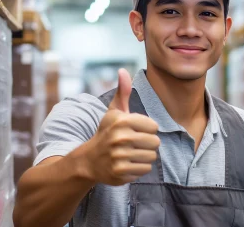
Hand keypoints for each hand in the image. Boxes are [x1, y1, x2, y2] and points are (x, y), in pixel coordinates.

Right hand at [86, 68, 159, 185]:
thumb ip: (123, 92)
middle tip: (134, 144)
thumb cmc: (107, 132)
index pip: (154, 127)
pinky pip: (144, 170)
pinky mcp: (120, 172)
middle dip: (147, 144)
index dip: (147, 129)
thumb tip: (123, 70)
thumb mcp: (114, 111)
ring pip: (151, 157)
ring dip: (144, 156)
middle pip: (155, 142)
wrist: (89, 160)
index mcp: (122, 121)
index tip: (135, 131)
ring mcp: (119, 156)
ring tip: (132, 153)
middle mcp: (120, 138)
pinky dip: (139, 168)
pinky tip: (128, 163)